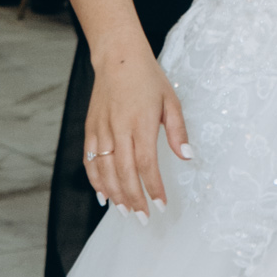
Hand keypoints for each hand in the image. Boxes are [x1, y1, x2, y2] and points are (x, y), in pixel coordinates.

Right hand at [86, 43, 188, 213]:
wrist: (117, 57)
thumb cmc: (148, 79)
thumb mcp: (171, 101)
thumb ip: (178, 131)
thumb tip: (187, 157)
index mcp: (141, 123)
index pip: (146, 164)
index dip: (153, 188)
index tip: (161, 205)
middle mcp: (118, 129)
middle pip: (124, 173)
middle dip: (134, 199)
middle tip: (144, 219)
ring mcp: (101, 129)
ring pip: (103, 170)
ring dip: (114, 194)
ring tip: (126, 212)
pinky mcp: (90, 128)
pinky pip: (89, 160)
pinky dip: (95, 180)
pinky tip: (104, 195)